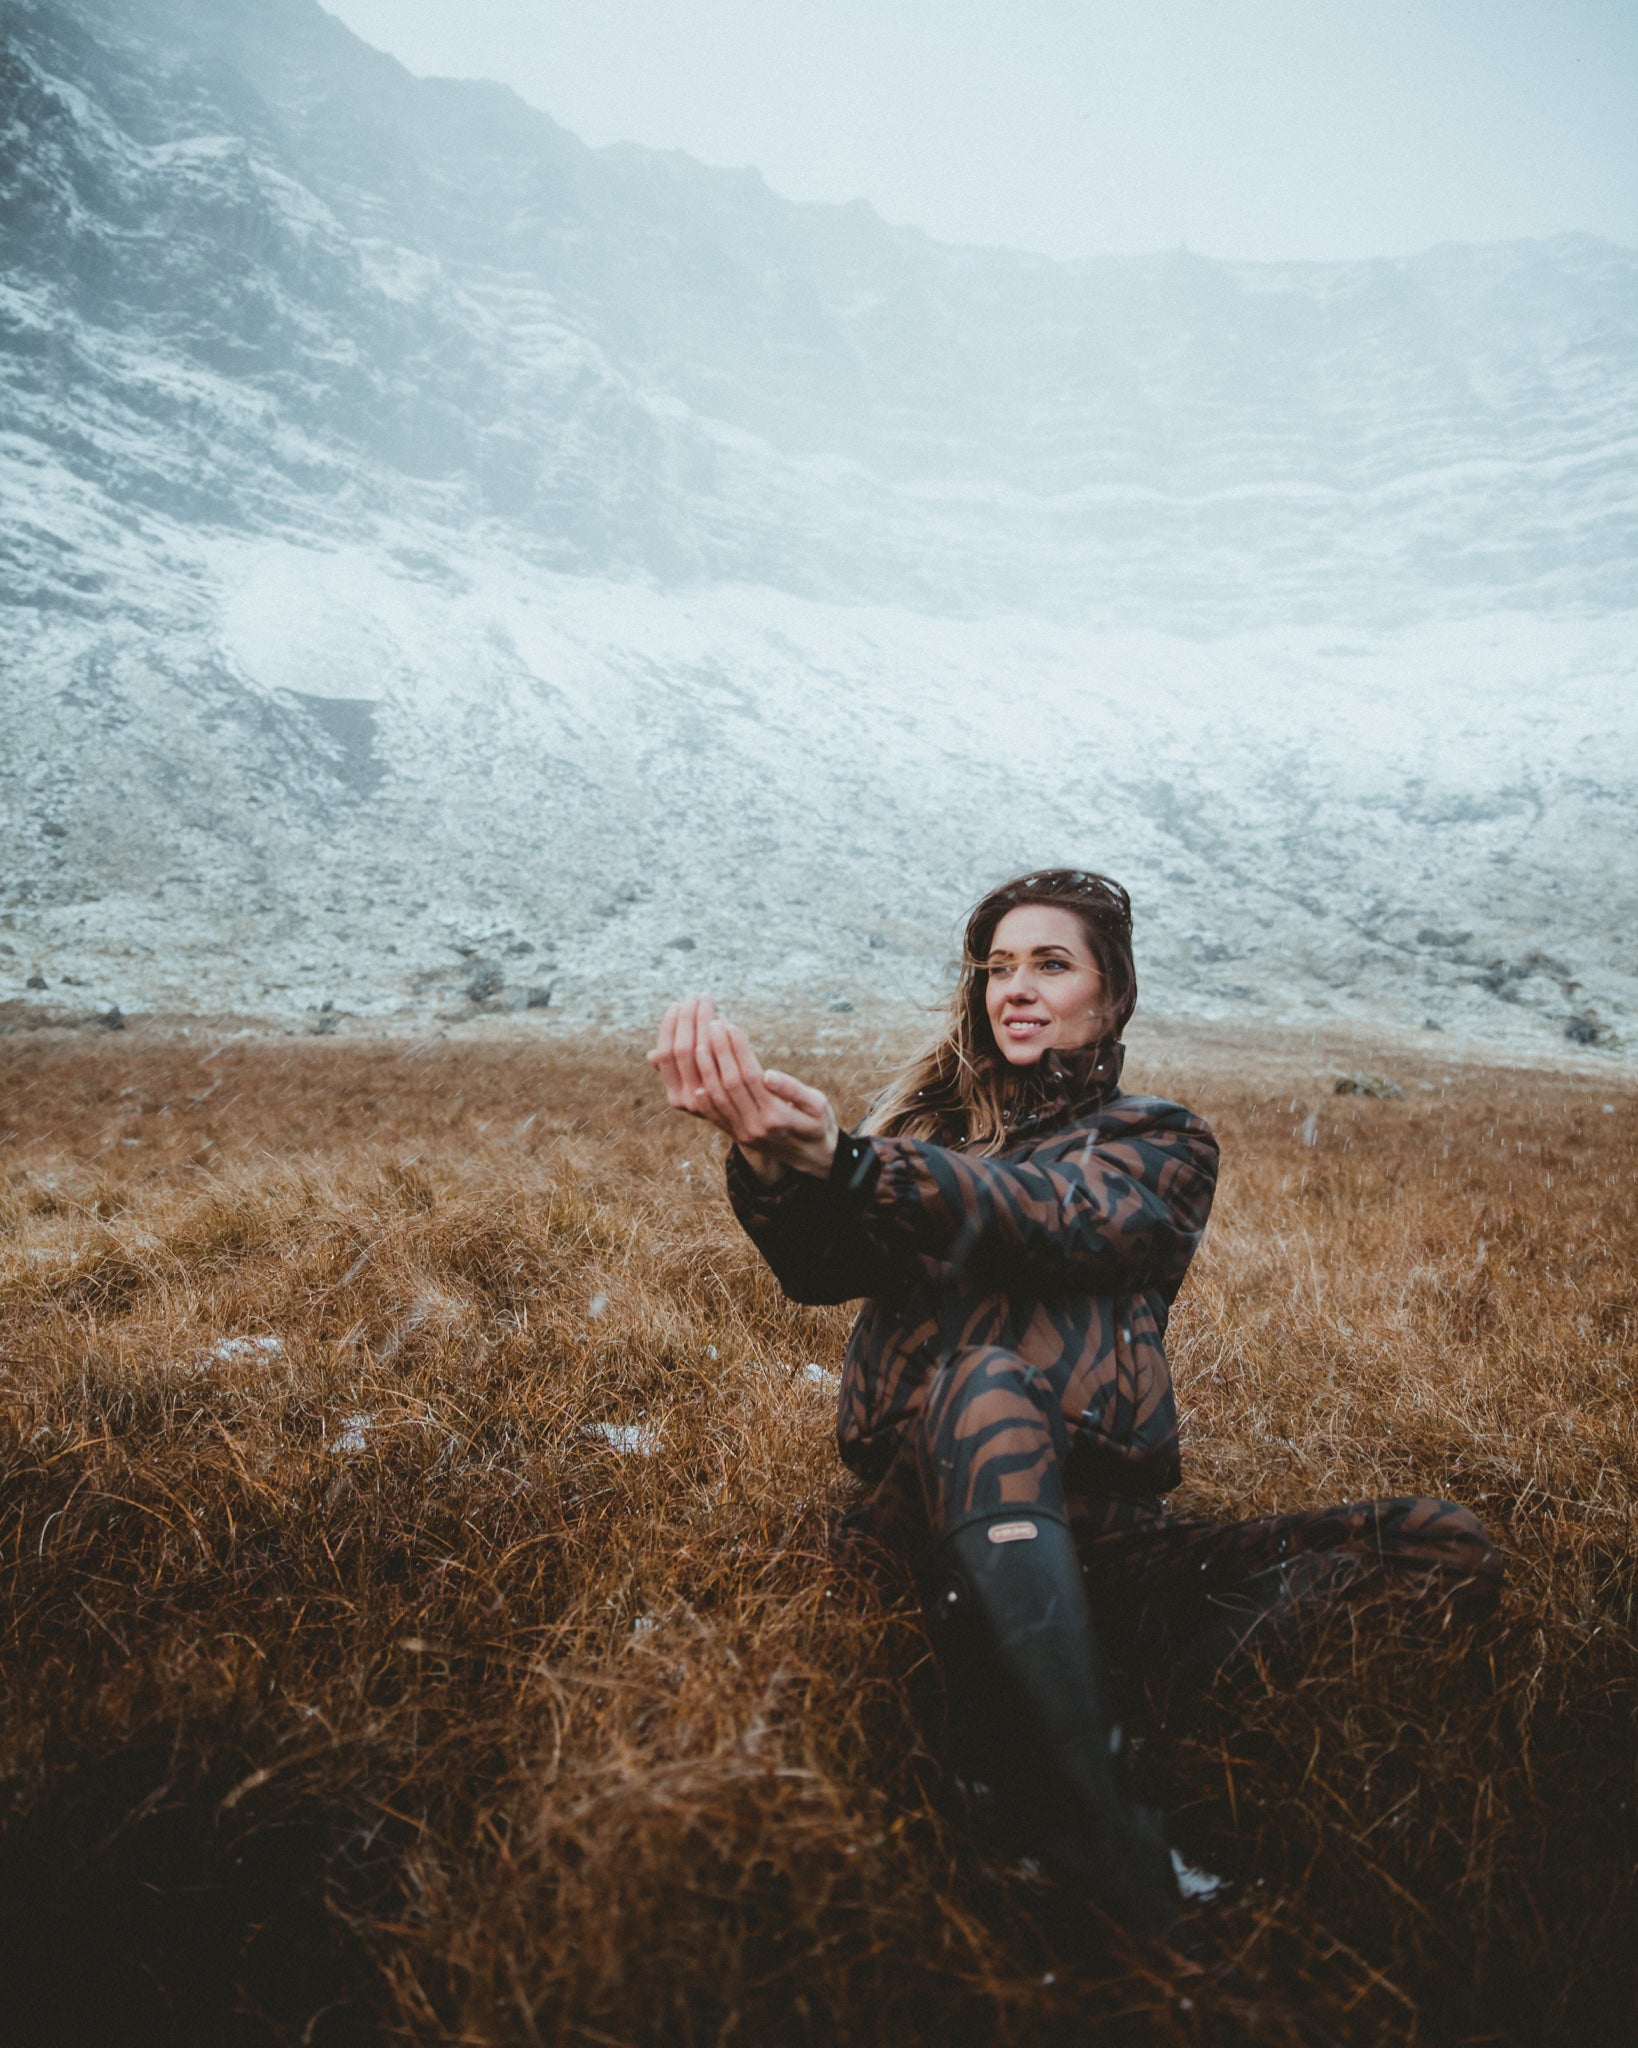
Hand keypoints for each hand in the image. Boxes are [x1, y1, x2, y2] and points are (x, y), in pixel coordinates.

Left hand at [648, 996, 838, 1181]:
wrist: (811, 1158)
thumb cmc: (817, 1123)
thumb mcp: (818, 1105)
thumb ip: (794, 1091)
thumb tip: (769, 1075)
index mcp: (777, 1116)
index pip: (750, 1077)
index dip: (738, 1050)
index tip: (730, 1025)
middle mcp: (755, 1126)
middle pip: (729, 1084)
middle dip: (718, 1051)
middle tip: (711, 1024)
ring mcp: (742, 1132)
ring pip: (716, 1096)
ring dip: (706, 1066)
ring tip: (701, 1038)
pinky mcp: (734, 1134)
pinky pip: (711, 1112)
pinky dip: (701, 1088)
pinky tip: (694, 1069)